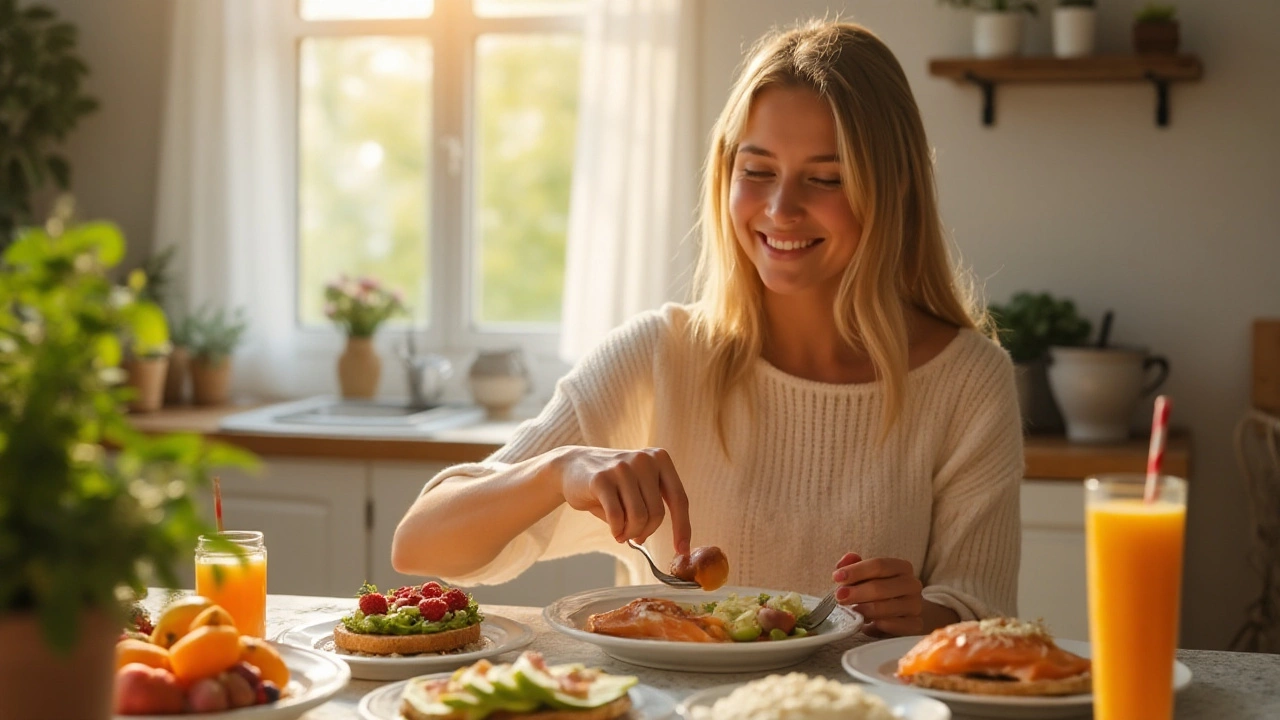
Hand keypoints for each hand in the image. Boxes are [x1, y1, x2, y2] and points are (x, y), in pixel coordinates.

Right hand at [556, 446, 690, 553]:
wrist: (571, 466)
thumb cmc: (611, 484)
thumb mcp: (639, 487)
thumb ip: (655, 506)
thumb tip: (674, 543)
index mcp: (660, 459)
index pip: (679, 499)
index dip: (682, 528)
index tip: (682, 550)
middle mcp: (644, 460)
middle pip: (657, 512)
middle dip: (646, 532)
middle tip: (635, 538)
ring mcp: (622, 467)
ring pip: (639, 517)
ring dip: (630, 533)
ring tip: (622, 533)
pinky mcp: (601, 479)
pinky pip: (617, 516)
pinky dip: (617, 530)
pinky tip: (614, 531)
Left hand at [831, 552, 924, 636]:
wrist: (904, 614)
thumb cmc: (881, 591)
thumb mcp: (867, 576)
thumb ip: (854, 566)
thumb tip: (846, 561)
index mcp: (902, 567)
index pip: (879, 565)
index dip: (856, 571)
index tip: (837, 577)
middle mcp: (912, 584)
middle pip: (881, 587)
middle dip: (856, 592)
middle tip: (839, 597)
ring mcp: (915, 605)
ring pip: (888, 608)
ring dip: (865, 610)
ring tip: (852, 611)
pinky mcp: (915, 625)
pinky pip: (897, 626)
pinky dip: (880, 625)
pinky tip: (867, 625)